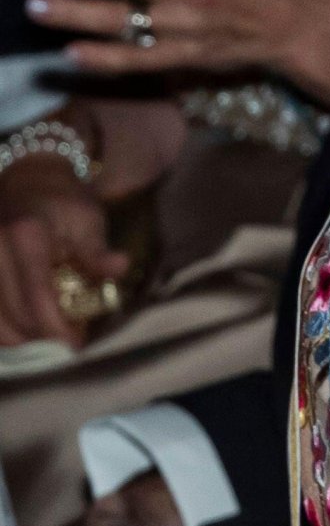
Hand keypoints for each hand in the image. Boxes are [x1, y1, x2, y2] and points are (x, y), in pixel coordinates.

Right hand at [0, 152, 127, 346]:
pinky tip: (26, 334)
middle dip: (42, 338)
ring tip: (49, 342)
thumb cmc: (63, 201)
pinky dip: (5, 331)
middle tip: (68, 346)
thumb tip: (121, 267)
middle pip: (13, 314)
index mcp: (25, 236)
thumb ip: (97, 250)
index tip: (75, 346)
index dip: (55, 328)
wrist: (27, 180)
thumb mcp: (87, 219)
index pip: (37, 295)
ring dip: (21, 340)